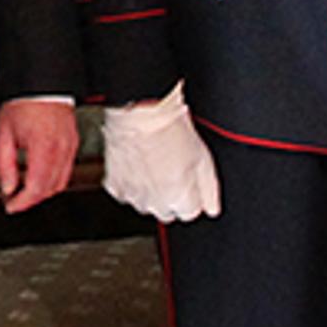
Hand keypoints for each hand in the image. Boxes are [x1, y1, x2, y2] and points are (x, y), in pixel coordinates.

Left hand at [0, 97, 76, 212]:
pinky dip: (54, 179)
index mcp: (42, 147)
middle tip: (16, 201)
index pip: (35, 187)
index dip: (22, 203)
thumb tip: (7, 186)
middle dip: (32, 200)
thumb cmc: (24, 103)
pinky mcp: (73, 143)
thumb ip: (5, 163)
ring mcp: (70, 146)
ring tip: (25, 191)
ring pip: (61, 183)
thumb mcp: (4, 133)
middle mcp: (61, 149)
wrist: (42, 84)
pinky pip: (67, 170)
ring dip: (44, 192)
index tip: (11, 206)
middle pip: (50, 189)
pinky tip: (40, 178)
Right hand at [101, 91, 222, 223]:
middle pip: (167, 212)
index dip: (191, 196)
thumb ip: (209, 189)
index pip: (189, 213)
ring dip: (150, 192)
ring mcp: (133, 195)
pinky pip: (126, 194)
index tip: (188, 181)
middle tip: (171, 170)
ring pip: (146, 205)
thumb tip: (212, 208)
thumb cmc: (170, 129)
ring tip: (154, 165)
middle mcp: (154, 202)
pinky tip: (139, 166)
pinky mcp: (114, 185)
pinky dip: (132, 184)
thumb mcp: (203, 158)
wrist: (139, 113)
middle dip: (171, 196)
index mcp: (178, 197)